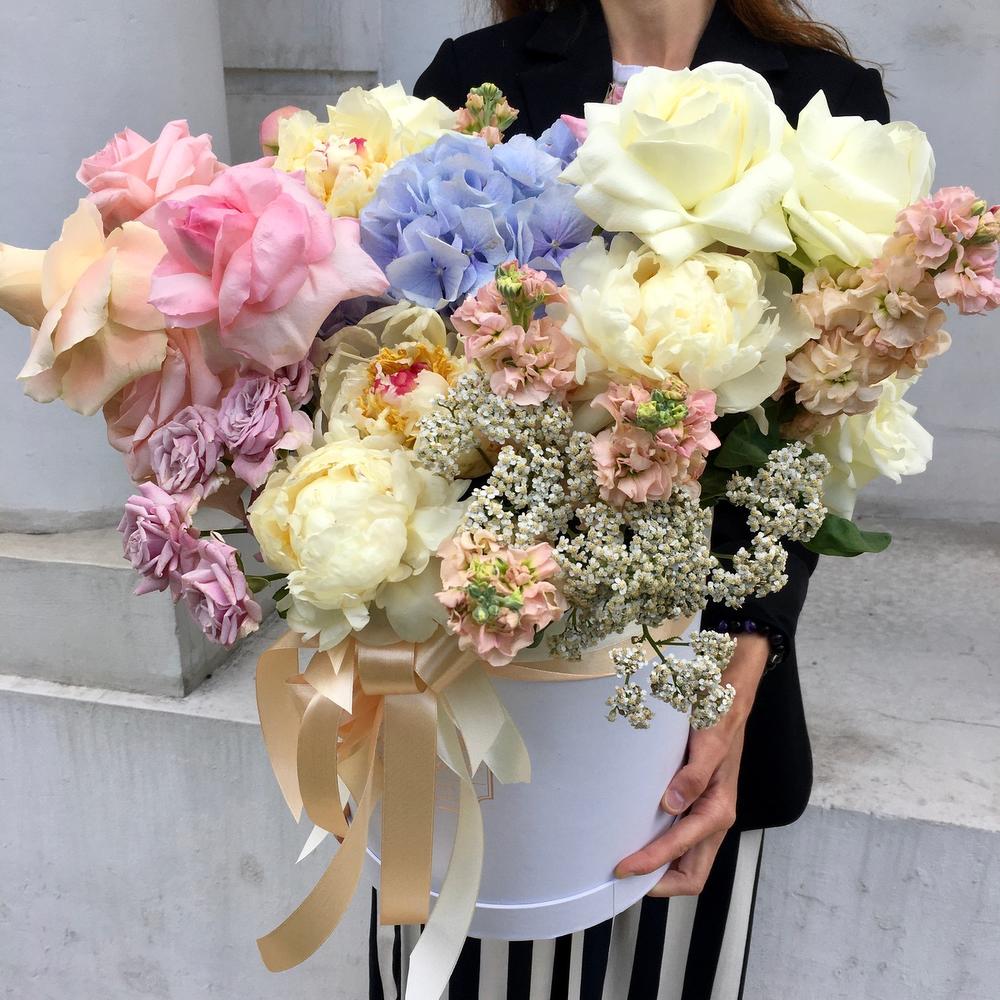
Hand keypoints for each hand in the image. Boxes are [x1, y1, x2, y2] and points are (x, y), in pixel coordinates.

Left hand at [614, 634, 769, 895]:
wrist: (730, 695)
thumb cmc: (720, 716)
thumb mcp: (710, 741)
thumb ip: (694, 774)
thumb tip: (671, 805)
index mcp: (719, 809)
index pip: (683, 856)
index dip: (652, 867)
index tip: (622, 867)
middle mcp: (715, 817)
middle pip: (690, 874)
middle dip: (658, 883)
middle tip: (621, 877)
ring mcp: (706, 812)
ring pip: (686, 860)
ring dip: (659, 868)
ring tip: (626, 863)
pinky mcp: (697, 802)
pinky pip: (681, 838)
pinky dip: (661, 847)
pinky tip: (638, 835)